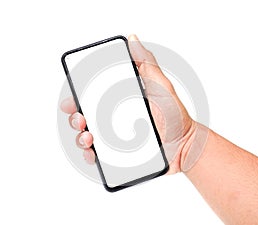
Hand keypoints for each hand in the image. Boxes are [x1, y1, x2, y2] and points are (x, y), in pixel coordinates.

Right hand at [61, 34, 196, 173]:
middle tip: (81, 120)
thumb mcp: (162, 86)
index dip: (77, 97)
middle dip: (75, 118)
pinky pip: (99, 156)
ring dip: (80, 137)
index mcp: (121, 101)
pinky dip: (90, 156)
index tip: (72, 100)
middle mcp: (115, 119)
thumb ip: (148, 64)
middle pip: (85, 117)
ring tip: (88, 138)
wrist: (185, 145)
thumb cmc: (176, 116)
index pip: (92, 97)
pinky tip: (93, 153)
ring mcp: (116, 138)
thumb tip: (133, 40)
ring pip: (87, 137)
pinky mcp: (120, 155)